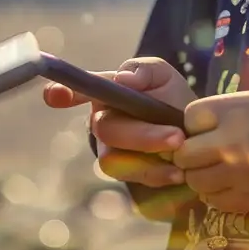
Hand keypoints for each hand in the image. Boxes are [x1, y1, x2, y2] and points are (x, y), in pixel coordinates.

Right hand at [44, 56, 189, 192]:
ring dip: (151, 157)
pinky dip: (158, 175)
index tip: (53, 96)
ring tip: (181, 151)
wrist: (196, 136)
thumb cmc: (172, 99)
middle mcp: (101, 122)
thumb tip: (123, 79)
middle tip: (178, 135)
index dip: (64, 92)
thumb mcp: (163, 76)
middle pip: (106, 130)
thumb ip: (143, 71)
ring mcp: (110, 151)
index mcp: (105, 92)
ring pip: (116, 159)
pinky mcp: (125, 175)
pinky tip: (178, 172)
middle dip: (142, 135)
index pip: (78, 90)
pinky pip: (134, 178)